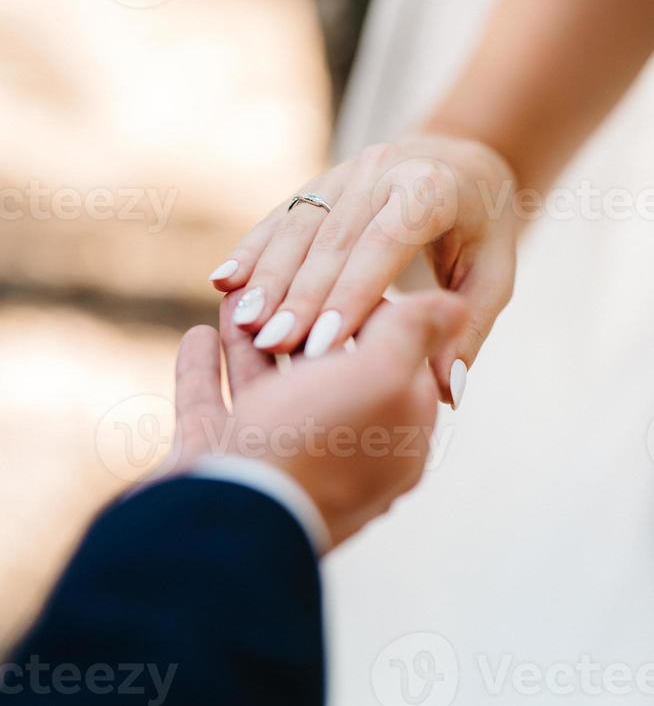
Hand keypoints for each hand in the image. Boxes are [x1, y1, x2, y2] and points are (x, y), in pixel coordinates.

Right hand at [164, 288, 464, 548]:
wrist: (227, 529)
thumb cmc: (313, 447)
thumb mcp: (382, 380)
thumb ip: (415, 335)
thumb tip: (456, 304)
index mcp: (391, 440)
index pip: (392, 355)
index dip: (369, 309)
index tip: (348, 267)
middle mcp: (337, 453)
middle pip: (323, 367)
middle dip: (303, 317)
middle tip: (284, 274)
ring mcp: (275, 460)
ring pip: (266, 381)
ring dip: (254, 335)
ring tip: (239, 292)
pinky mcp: (220, 463)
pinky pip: (212, 404)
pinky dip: (205, 367)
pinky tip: (198, 332)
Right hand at [209, 135, 515, 404]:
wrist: (462, 162)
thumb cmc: (482, 230)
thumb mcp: (494, 276)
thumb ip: (468, 328)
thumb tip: (449, 392)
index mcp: (431, 189)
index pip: (385, 243)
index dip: (352, 294)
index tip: (322, 345)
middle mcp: (384, 168)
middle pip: (334, 237)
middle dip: (301, 293)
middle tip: (273, 345)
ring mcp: (348, 170)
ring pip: (300, 225)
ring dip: (268, 276)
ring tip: (243, 323)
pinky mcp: (322, 179)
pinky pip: (282, 215)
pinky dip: (253, 248)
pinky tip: (225, 281)